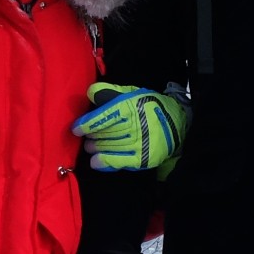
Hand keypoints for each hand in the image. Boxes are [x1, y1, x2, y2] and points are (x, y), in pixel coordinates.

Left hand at [72, 84, 189, 173]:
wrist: (176, 124)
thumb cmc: (148, 107)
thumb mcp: (132, 93)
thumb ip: (110, 92)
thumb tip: (91, 93)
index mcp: (131, 107)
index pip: (104, 117)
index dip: (87, 124)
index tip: (76, 129)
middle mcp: (135, 125)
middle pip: (104, 133)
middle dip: (92, 136)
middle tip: (87, 137)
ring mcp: (139, 143)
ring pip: (109, 147)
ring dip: (96, 147)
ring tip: (91, 147)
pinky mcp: (143, 158)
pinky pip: (118, 161)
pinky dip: (104, 162)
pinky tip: (95, 161)